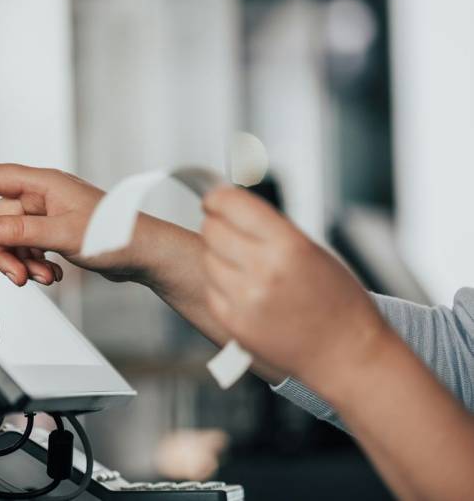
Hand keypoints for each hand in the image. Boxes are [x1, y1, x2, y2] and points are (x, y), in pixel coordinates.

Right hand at [0, 163, 145, 285]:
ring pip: (11, 238)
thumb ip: (21, 233)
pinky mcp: (53, 232)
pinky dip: (33, 264)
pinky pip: (27, 247)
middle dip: (4, 251)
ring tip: (44, 277)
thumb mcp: (63, 235)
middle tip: (21, 275)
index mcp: (42, 184)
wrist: (144, 254)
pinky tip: (53, 275)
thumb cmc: (116, 235)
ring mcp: (47, 214)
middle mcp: (41, 195)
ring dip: (21, 261)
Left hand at [200, 186, 390, 387]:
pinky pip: (211, 289)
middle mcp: (264, 270)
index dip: (217, 199)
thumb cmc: (338, 303)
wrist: (346, 355)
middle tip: (227, 230)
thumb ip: (270, 229)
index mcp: (288, 245)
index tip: (213, 200)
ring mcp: (246, 299)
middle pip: (212, 230)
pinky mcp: (234, 323)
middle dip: (216, 225)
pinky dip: (221, 285)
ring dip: (218, 256)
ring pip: (208, 258)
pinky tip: (243, 289)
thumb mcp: (312, 251)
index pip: (232, 204)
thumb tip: (232, 208)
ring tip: (243, 265)